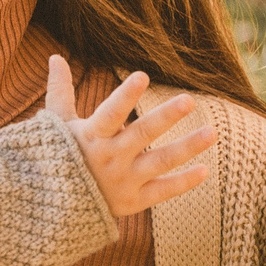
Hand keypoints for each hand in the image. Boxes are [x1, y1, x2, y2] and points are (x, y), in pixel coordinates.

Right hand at [45, 56, 214, 217]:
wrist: (53, 208)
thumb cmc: (57, 158)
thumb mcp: (56, 126)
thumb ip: (60, 91)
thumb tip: (54, 57)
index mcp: (91, 137)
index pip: (110, 113)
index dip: (125, 96)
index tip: (142, 76)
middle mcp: (110, 158)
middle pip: (142, 135)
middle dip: (165, 117)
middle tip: (188, 100)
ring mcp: (123, 181)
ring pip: (160, 162)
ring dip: (187, 147)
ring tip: (212, 132)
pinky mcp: (132, 201)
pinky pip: (162, 191)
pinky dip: (183, 183)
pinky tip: (205, 170)